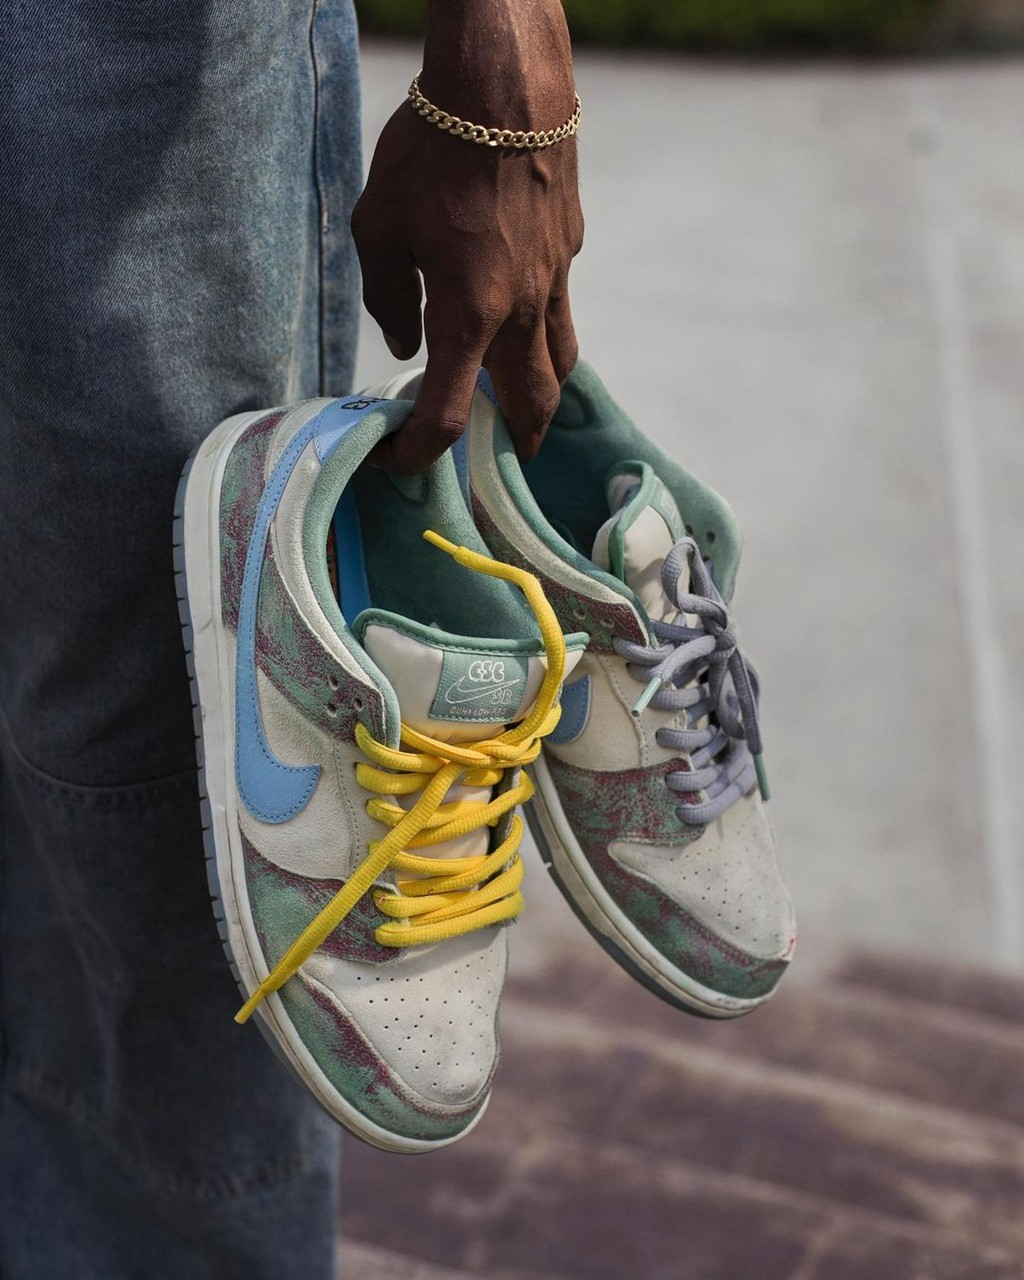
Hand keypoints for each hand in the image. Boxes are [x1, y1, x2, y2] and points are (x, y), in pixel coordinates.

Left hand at [351, 0, 583, 473]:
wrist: (505, 89)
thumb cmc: (430, 155)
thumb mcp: (379, 228)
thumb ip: (387, 298)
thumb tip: (402, 341)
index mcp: (468, 318)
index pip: (449, 415)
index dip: (420, 451)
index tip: (399, 458)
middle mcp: (519, 313)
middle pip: (530, 406)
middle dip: (514, 442)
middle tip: (502, 458)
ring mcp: (552, 283)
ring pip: (561, 364)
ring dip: (543, 395)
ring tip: (524, 403)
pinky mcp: (567, 252)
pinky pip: (562, 311)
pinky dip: (546, 335)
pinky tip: (523, 318)